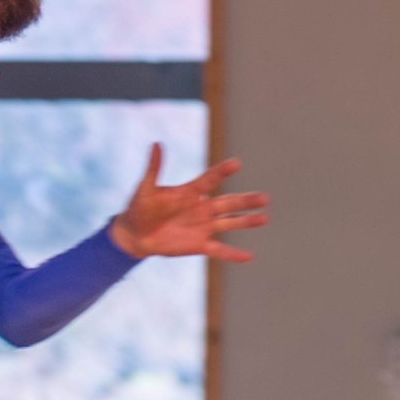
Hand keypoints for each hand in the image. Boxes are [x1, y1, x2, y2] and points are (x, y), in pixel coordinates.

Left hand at [108, 145, 269, 262]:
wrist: (136, 235)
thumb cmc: (140, 208)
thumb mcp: (145, 188)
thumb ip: (154, 168)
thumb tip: (157, 143)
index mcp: (190, 193)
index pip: (209, 180)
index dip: (222, 172)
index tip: (236, 164)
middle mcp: (201, 208)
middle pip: (227, 203)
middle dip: (245, 201)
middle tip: (264, 198)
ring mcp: (202, 227)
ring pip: (229, 224)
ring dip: (246, 222)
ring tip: (264, 218)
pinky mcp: (199, 245)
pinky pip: (219, 250)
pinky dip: (233, 254)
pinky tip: (248, 256)